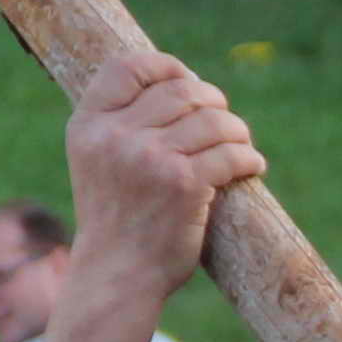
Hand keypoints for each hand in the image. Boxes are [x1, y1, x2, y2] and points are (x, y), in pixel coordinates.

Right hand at [63, 50, 263, 302]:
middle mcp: (115, 135)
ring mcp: (149, 158)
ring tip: (242, 144)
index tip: (190, 81)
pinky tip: (253, 166)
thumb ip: (121, 125)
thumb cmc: (116, 220)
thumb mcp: (98, 162)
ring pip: (212, 119)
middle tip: (226, 122)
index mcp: (88, 124)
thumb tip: (179, 85)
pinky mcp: (184, 184)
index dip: (166, 66)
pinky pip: (230, 154)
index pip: (127, 67)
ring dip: (237, 130)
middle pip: (181, 89)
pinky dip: (249, 158)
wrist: (117, 275)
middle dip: (213, 101)